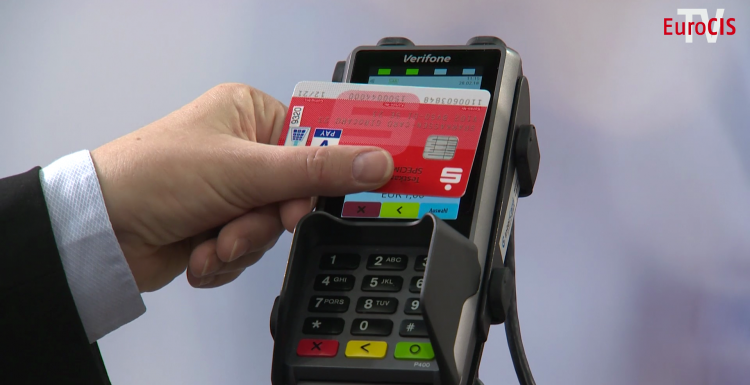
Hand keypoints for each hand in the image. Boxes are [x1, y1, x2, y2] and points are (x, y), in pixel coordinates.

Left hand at [90, 83, 392, 291]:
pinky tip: (200, 251)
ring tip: (212, 239)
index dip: (329, 170)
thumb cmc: (155, 176)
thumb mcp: (246, 170)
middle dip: (268, 219)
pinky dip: (227, 259)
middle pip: (297, 193)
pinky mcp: (220, 226)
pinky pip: (251, 250)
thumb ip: (317, 170)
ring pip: (274, 228)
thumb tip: (375, 162)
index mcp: (252, 115)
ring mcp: (232, 192)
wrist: (101, 233)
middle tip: (249, 221)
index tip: (337, 193)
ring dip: (244, 242)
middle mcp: (244, 151)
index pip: (316, 139)